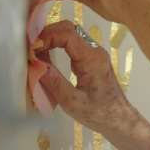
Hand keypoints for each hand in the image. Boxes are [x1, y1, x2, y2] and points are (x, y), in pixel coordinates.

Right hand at [34, 19, 136, 134]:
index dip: (47, 36)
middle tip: (30, 47)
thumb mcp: (72, 102)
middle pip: (69, 29)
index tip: (32, 48)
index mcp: (92, 59)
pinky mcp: (91, 59)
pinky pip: (73, 44)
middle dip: (47, 33)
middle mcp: (95, 51)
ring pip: (71, 34)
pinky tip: (46, 56)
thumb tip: (34, 64)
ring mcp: (94, 54)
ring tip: (35, 51)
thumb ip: (54, 82)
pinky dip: (57, 45)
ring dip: (52, 38)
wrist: (118, 120)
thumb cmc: (98, 113)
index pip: (68, 34)